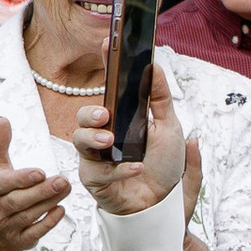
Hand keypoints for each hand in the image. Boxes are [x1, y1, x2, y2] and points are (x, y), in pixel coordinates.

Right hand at [0, 112, 69, 250]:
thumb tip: (3, 119)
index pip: (3, 184)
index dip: (21, 179)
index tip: (40, 172)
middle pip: (18, 201)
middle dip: (41, 191)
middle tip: (63, 180)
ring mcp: (7, 226)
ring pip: (29, 215)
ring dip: (49, 202)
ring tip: (66, 188)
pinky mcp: (20, 240)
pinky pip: (35, 233)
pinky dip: (48, 223)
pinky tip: (60, 210)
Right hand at [70, 55, 186, 213]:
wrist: (165, 207)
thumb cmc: (165, 169)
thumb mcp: (170, 129)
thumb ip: (161, 99)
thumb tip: (154, 66)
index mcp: (122, 120)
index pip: (109, 90)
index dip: (106, 66)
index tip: (107, 44)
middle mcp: (105, 136)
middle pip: (83, 116)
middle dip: (90, 114)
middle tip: (105, 115)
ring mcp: (96, 158)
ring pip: (80, 140)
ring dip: (95, 139)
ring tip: (111, 142)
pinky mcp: (94, 180)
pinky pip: (97, 170)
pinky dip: (119, 169)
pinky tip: (136, 168)